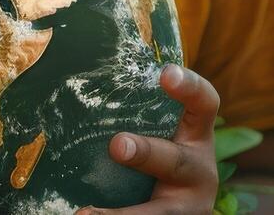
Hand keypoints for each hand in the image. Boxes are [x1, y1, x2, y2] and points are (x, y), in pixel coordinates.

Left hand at [79, 64, 220, 214]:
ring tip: (86, 214)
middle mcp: (198, 171)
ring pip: (161, 210)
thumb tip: (69, 91)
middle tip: (118, 145)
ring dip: (123, 213)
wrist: (179, 208)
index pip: (204, 104)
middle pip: (176, 161)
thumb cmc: (159, 161)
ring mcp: (187, 206)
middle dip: (147, 153)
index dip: (190, 87)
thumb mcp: (161, 137)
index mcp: (196, 137)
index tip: (166, 73)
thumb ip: (137, 117)